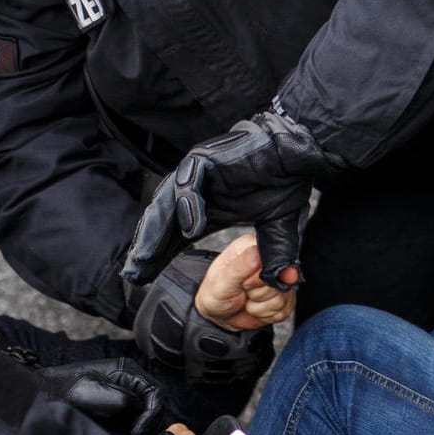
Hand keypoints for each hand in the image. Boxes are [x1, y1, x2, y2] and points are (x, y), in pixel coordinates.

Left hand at [34, 358, 167, 434]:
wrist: (43, 399)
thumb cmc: (64, 391)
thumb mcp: (94, 392)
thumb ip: (123, 400)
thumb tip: (139, 413)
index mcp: (127, 372)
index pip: (156, 394)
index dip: (151, 415)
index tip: (136, 433)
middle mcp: (130, 385)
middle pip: (155, 409)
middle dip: (149, 428)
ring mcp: (125, 401)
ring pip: (147, 421)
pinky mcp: (119, 417)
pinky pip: (136, 429)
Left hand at [121, 111, 336, 289]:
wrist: (298, 152)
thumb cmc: (284, 184)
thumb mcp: (277, 229)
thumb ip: (274, 255)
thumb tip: (280, 282)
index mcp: (203, 210)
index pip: (172, 237)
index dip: (157, 258)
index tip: (141, 280)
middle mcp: (194, 193)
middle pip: (162, 222)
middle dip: (148, 248)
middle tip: (134, 273)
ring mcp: (196, 175)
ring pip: (167, 203)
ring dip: (156, 230)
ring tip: (147, 256)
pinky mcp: (205, 159)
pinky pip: (190, 182)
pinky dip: (189, 204)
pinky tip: (192, 228)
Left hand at [193, 235, 294, 330]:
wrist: (218, 316)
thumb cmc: (216, 294)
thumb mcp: (222, 280)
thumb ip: (241, 266)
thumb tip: (258, 253)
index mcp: (252, 248)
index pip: (272, 258)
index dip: (258, 275)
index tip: (244, 282)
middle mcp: (268, 263)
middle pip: (279, 280)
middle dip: (258, 292)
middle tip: (243, 291)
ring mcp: (278, 281)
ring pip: (281, 298)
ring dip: (260, 306)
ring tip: (247, 299)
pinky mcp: (284, 300)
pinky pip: (282, 311)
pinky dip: (265, 314)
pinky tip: (254, 307)